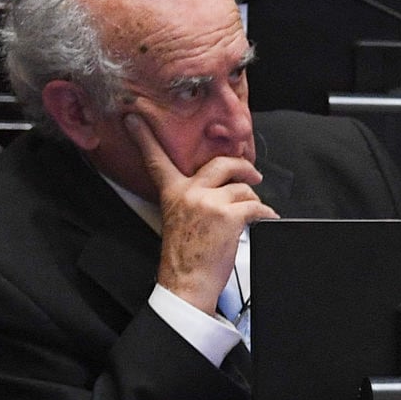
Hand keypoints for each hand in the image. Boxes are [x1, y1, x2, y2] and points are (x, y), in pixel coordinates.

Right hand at [127, 116, 271, 313]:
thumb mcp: (178, 219)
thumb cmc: (186, 257)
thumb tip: (217, 188)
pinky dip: (265, 213)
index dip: (145, 137)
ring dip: (253, 202)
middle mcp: (188, 192)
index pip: (156, 159)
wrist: (187, 282)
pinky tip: (266, 219)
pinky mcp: (228, 215)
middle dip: (243, 168)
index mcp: (172, 192)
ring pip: (242, 189)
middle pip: (221, 164)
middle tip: (253, 176)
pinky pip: (256, 206)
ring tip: (251, 215)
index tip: (135, 117)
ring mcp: (208, 202)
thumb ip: (190, 198)